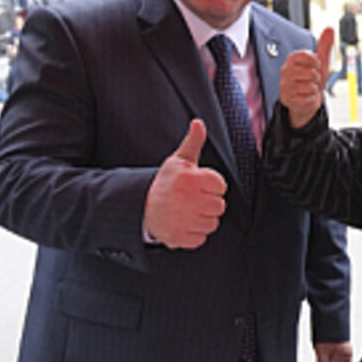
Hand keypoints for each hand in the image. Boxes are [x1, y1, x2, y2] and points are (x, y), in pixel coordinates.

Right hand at [143, 119, 226, 248]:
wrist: (140, 206)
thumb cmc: (166, 182)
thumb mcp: (179, 161)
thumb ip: (193, 142)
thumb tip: (199, 123)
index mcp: (190, 178)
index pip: (221, 186)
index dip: (211, 186)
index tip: (198, 185)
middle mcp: (187, 199)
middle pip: (220, 206)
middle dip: (208, 203)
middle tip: (192, 199)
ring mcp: (183, 220)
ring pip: (212, 223)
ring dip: (202, 219)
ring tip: (187, 211)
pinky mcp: (179, 237)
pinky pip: (201, 238)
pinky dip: (193, 234)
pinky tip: (183, 223)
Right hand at [280, 27, 333, 128]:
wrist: (308, 99)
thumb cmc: (312, 78)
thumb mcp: (320, 61)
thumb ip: (324, 45)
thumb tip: (330, 28)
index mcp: (292, 58)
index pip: (309, 56)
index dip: (317, 63)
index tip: (315, 66)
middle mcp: (285, 70)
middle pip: (311, 72)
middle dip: (317, 77)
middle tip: (312, 79)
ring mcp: (285, 85)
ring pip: (310, 86)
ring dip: (314, 88)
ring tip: (308, 88)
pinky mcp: (288, 99)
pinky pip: (308, 98)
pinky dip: (311, 98)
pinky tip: (305, 96)